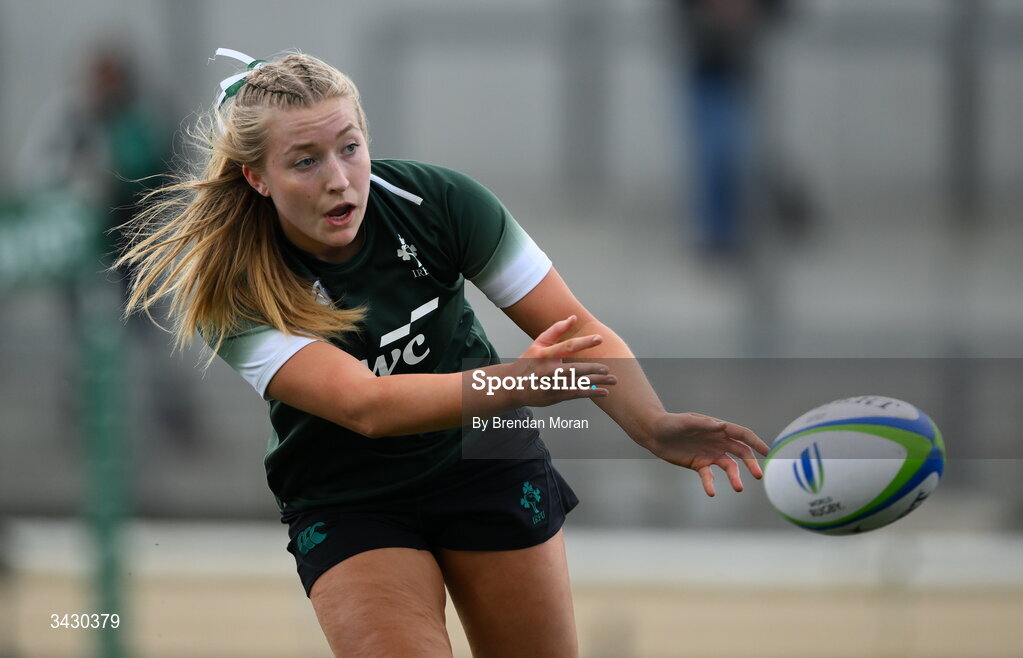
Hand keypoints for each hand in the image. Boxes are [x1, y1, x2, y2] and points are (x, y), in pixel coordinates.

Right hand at [510, 315, 616, 406]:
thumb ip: (555, 330)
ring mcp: (552, 385)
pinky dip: (592, 393)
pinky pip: (577, 394)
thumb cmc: (528, 362)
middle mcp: (548, 371)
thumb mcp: (537, 344)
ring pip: (578, 384)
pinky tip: (605, 391)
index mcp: (545, 355)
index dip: (584, 342)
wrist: (513, 387)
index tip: (599, 338)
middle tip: (608, 367)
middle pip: (574, 370)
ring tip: (614, 379)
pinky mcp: (556, 397)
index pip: (567, 347)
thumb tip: (573, 318)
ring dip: (598, 382)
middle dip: (592, 369)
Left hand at [644, 412, 769, 496]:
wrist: (654, 433)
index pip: (742, 435)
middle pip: (741, 453)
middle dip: (751, 463)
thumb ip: (704, 424)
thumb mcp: (686, 422)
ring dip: (734, 477)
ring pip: (729, 467)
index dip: (756, 442)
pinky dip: (711, 484)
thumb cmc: (671, 423)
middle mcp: (717, 442)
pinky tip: (711, 492)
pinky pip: (709, 476)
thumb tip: (722, 426)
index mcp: (718, 428)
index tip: (768, 452)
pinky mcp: (699, 465)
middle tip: (758, 476)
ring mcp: (710, 454)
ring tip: (738, 488)